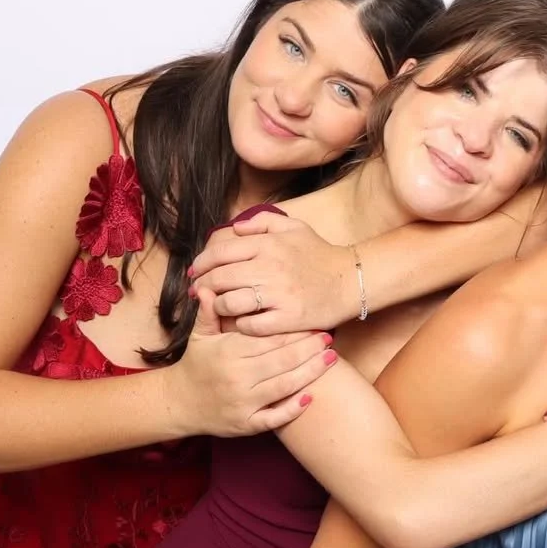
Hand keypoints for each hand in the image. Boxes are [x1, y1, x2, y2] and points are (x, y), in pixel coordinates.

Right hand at [163, 286, 338, 437]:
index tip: (313, 322)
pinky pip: (274, 417)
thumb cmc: (196, 364)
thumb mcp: (200, 337)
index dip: (294, 330)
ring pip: (285, 386)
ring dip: (311, 373)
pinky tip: (312, 396)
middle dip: (309, 348)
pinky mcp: (246, 424)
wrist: (178, 403)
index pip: (269, 338)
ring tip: (331, 358)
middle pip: (283, 360)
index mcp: (229, 352)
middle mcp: (238, 377)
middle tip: (329, 337)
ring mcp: (243, 403)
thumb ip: (208, 312)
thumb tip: (209, 287)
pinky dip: (293, 408)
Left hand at [190, 212, 358, 335]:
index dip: (202, 263)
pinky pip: (250, 325)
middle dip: (203, 286)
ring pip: (229, 303)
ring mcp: (278, 294)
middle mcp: (270, 267)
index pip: (220, 252)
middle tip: (198, 292)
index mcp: (268, 244)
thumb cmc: (320, 254)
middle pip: (219, 278)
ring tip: (219, 307)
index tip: (196, 271)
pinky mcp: (287, 318)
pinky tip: (242, 321)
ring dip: (218, 307)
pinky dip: (240, 325)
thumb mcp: (295, 228)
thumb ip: (263, 222)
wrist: (351, 280)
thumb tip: (235, 228)